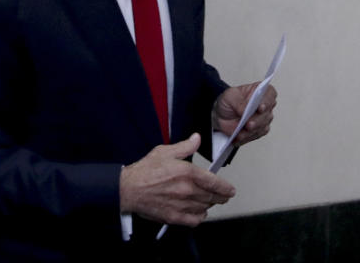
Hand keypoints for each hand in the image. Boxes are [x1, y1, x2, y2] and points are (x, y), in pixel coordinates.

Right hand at [119, 133, 234, 226]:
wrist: (129, 189)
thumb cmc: (145, 171)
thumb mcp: (165, 151)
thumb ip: (185, 146)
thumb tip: (197, 139)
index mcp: (187, 173)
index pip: (215, 183)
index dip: (226, 188)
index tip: (230, 190)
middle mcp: (187, 190)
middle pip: (212, 197)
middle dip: (221, 197)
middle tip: (223, 196)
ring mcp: (182, 205)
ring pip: (205, 208)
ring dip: (210, 205)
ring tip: (209, 201)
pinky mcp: (174, 217)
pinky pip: (194, 220)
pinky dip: (200, 217)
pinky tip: (199, 212)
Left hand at [212, 82, 276, 145]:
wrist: (221, 114)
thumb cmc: (229, 101)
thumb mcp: (229, 96)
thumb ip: (238, 102)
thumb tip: (244, 111)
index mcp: (259, 91)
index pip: (270, 94)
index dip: (267, 101)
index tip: (260, 107)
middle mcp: (265, 105)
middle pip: (267, 113)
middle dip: (258, 120)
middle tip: (249, 124)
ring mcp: (263, 118)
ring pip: (263, 126)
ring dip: (251, 131)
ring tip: (240, 134)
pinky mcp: (259, 130)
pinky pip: (256, 135)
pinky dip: (247, 137)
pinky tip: (239, 137)